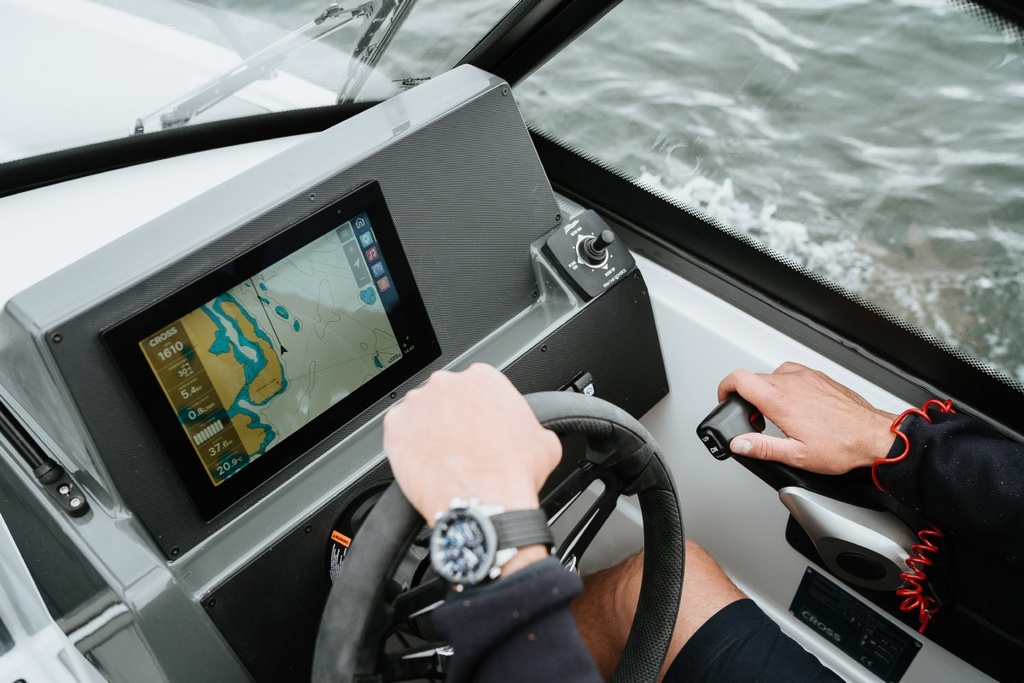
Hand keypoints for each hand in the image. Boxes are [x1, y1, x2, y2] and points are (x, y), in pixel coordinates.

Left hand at [383, 363, 561, 524]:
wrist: (484, 504)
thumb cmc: (511, 473)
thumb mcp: (543, 442)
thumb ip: (530, 425)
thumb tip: (531, 434)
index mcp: (483, 378)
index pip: (477, 386)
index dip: (479, 409)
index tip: (480, 424)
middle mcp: (447, 384)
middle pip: (447, 397)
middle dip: (453, 417)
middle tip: (464, 444)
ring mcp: (417, 404)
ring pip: (421, 413)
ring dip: (429, 430)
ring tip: (444, 457)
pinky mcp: (395, 428)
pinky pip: (399, 432)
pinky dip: (407, 446)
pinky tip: (424, 463)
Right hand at [716, 362, 897, 473]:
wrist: (874, 436)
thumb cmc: (842, 446)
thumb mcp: (796, 456)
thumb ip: (761, 448)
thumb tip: (738, 444)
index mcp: (780, 400)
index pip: (738, 378)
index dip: (724, 388)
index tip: (726, 400)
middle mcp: (792, 382)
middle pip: (754, 379)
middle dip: (748, 398)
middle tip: (756, 420)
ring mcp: (807, 377)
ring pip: (773, 375)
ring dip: (768, 392)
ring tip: (777, 414)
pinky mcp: (819, 377)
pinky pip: (793, 374)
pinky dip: (786, 387)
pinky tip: (796, 406)